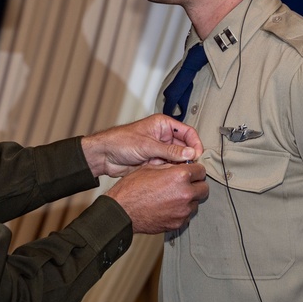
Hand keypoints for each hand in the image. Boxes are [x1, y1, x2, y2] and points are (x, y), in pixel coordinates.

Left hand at [81, 115, 203, 177]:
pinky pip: (169, 167)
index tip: (198, 155)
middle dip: (189, 157)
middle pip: (185, 146)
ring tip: (181, 173)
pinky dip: (172, 172)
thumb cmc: (120, 141)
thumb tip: (190, 153)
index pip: (187, 132)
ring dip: (180, 166)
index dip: (195, 143)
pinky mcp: (155, 161)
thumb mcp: (147, 145)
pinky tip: (172, 176)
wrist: (104, 155)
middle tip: (191, 167)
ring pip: (178, 159)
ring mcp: (159, 150)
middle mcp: (163, 136)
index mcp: (163, 125)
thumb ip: (170, 151)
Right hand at [106, 162, 208, 233]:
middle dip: (196, 184)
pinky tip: (169, 206)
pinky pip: (187, 215)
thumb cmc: (132, 189)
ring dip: (190, 198)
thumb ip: (170, 167)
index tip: (191, 171)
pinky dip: (182, 210)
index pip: (201, 170)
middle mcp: (185, 194)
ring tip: (174, 196)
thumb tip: (180, 166)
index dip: (195, 169)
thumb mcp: (150, 168)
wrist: (122, 212)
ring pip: (196, 203)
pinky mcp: (178, 223)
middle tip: (186, 183)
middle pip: (204, 188)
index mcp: (179, 176)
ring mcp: (183, 211)